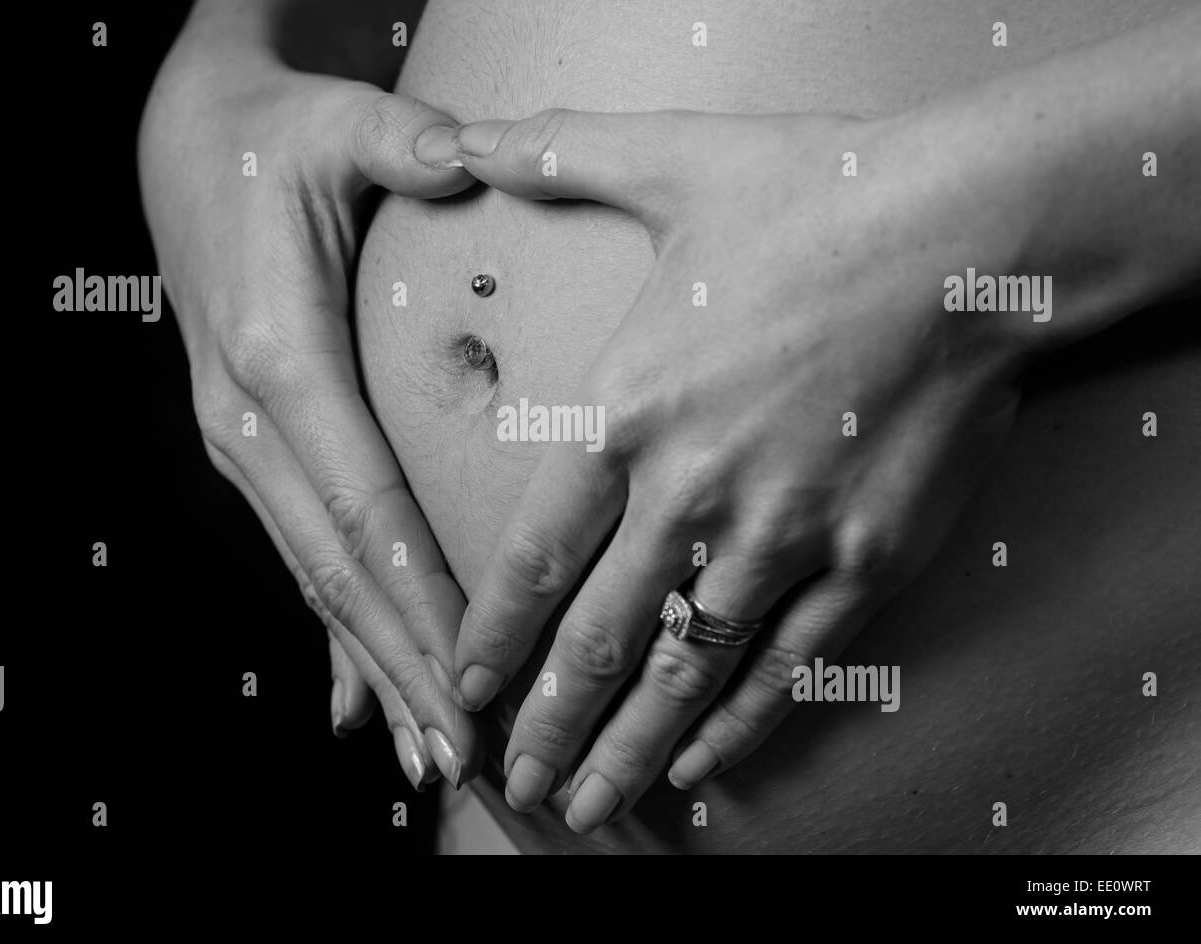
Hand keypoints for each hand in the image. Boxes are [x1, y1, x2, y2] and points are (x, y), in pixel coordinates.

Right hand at [138, 39, 481, 787]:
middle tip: (469, 758)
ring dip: (377, 672)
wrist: (191, 144)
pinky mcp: (254, 451)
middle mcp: (248, 422)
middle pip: (339, 571)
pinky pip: (299, 557)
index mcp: (276, 357)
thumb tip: (465, 156)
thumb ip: (399, 144)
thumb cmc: (273, 136)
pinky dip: (331, 636)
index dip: (419, 602)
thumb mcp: (336, 123)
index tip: (475, 679)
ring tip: (434, 758)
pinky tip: (358, 706)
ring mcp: (243, 445)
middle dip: (407, 670)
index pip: (364, 507)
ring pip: (318, 581)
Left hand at [447, 108, 1031, 828]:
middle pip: (599, 641)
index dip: (492, 637)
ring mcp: (784, 539)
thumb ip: (556, 157)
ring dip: (625, 749)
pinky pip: (786, 667)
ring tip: (586, 806)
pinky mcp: (867, 562)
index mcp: (628, 414)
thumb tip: (466, 133)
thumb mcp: (674, 162)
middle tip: (512, 779)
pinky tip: (698, 767)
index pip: (535, 560)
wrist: (972, 234)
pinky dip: (736, 725)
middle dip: (548, 722)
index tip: (463, 687)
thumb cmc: (820, 198)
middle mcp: (692, 494)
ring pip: (684, 674)